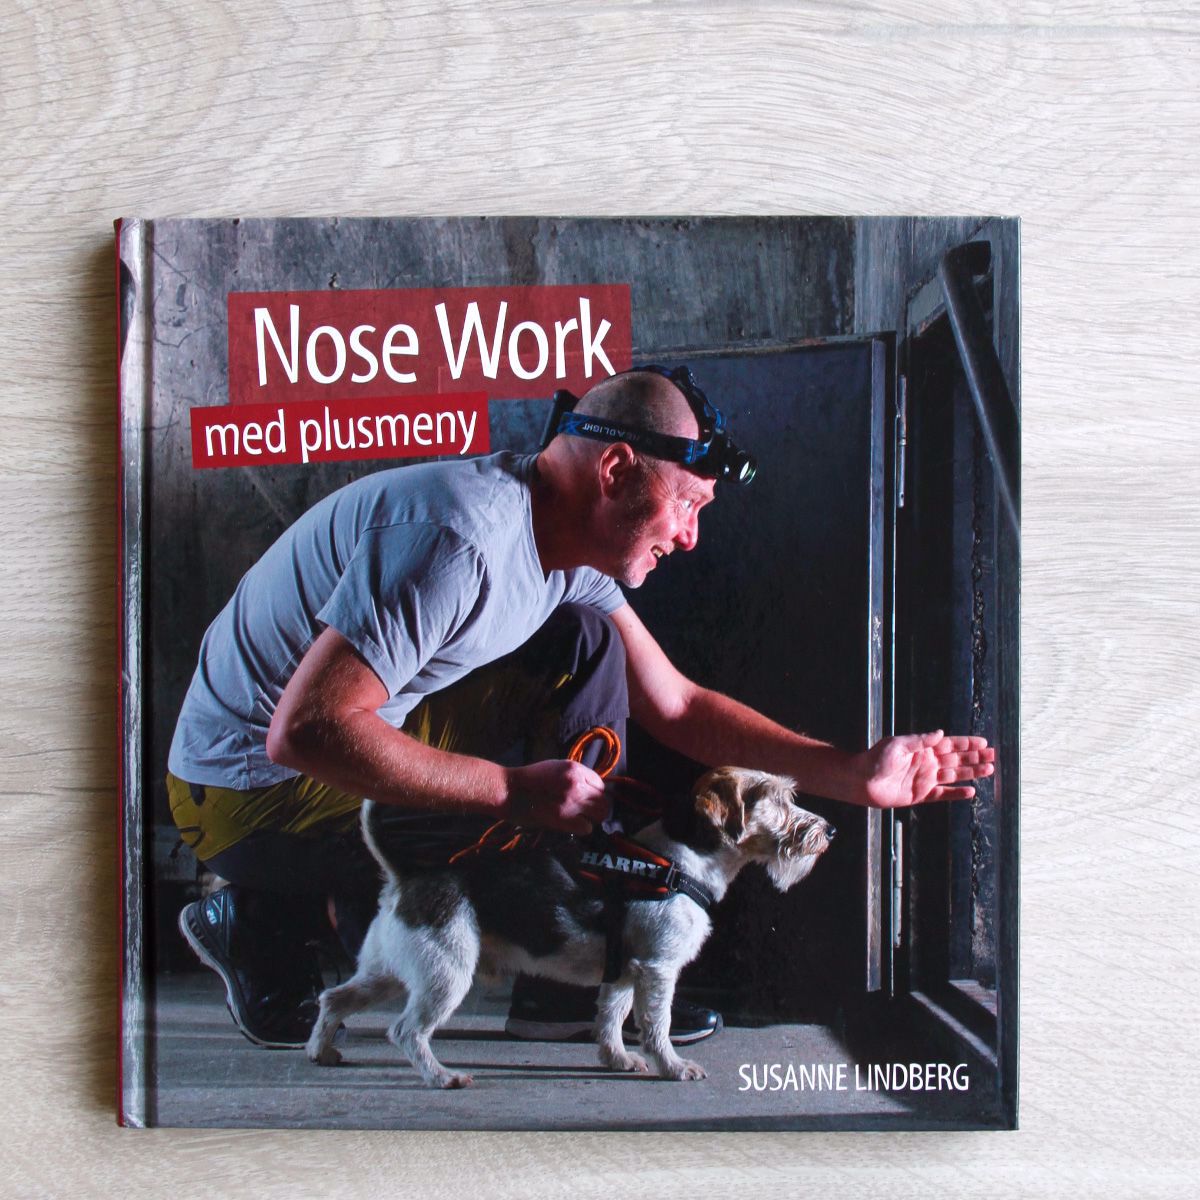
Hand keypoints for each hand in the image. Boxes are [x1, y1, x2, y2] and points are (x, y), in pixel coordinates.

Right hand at [504, 759, 608, 832]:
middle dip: (598, 807)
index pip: (601, 785)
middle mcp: (576, 784)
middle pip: (604, 801)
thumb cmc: (531, 778)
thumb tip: (592, 789)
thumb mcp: (556, 767)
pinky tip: (573, 824)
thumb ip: (576, 776)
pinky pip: (586, 828)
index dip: (596, 793)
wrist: (511, 790)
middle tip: (588, 812)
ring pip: (599, 815)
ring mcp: (571, 803)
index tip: (589, 798)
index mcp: (575, 769)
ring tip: (581, 818)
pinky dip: (582, 828)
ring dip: (592, 818)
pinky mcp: (563, 819)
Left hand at [856, 731, 994, 808]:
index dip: (966, 744)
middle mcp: (926, 763)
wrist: (860, 781)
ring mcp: (924, 779)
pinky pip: (943, 794)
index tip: (983, 742)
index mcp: (921, 749)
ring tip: (989, 770)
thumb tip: (941, 733)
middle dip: (974, 758)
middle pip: (956, 760)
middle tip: (993, 756)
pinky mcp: (920, 795)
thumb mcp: (897, 745)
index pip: (949, 745)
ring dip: (971, 773)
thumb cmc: (875, 759)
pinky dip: (956, 793)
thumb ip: (920, 741)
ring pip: (954, 775)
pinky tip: (970, 791)